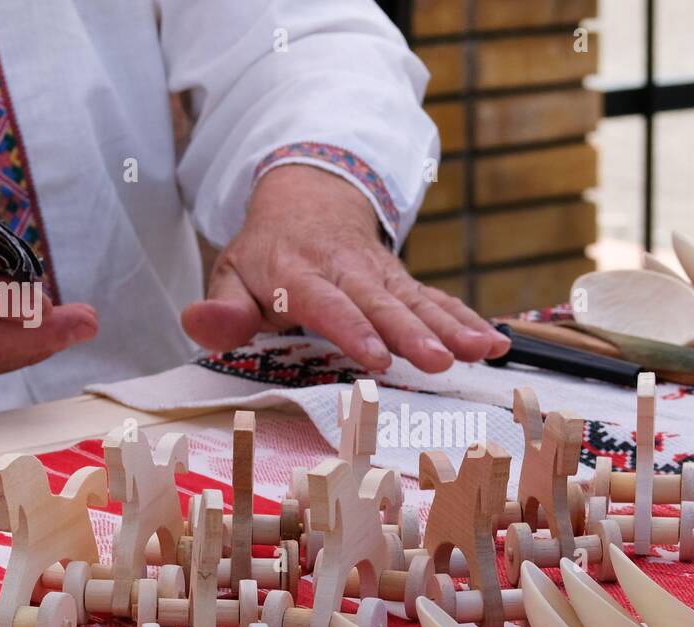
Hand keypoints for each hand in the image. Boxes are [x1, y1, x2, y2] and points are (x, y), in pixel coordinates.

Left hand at [181, 165, 508, 372]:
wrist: (308, 198)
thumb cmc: (266, 255)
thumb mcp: (232, 273)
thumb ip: (221, 308)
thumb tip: (198, 324)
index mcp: (300, 273)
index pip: (329, 304)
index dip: (353, 329)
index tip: (376, 356)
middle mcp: (347, 271)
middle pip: (383, 303)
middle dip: (414, 333)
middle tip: (440, 361)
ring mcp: (381, 275)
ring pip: (419, 300)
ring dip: (453, 327)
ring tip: (482, 351)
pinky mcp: (404, 282)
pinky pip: (438, 300)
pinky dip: (468, 320)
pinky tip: (495, 343)